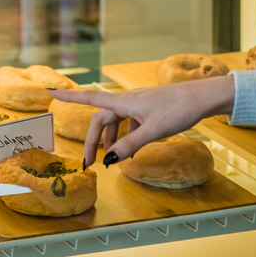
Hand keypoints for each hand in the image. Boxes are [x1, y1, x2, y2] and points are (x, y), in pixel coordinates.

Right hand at [49, 75, 235, 167]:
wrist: (204, 97)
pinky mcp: (150, 109)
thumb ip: (130, 144)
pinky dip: (126, 137)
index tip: (51, 93)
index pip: (91, 99)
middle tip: (90, 163)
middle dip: (94, 140)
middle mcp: (129, 101)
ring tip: (113, 160)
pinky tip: (133, 150)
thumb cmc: (180, 109)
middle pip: (102, 119)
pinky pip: (130, 123)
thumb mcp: (154, 130)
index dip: (70, 98)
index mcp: (125, 102)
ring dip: (111, 140)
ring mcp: (140, 105)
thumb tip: (109, 159)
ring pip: (116, 122)